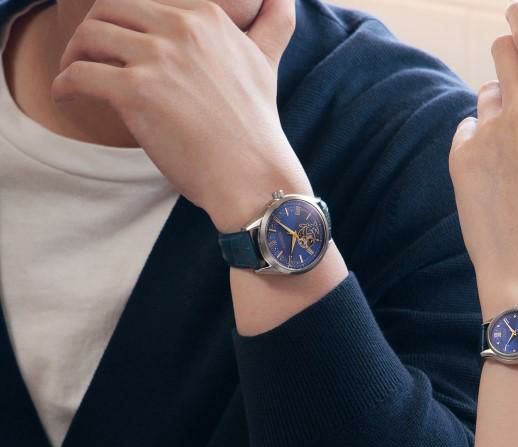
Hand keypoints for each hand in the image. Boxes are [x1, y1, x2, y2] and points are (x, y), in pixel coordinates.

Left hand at [51, 0, 309, 230]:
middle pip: (110, 10)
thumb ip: (272, 24)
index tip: (118, 45)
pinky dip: (64, 85)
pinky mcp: (136, 93)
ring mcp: (158, 60)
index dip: (124, 21)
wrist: (254, 177)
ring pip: (89, 37)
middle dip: (91, 31)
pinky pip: (80, 76)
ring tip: (72, 75)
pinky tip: (65, 97)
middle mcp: (181, 29)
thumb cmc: (256, 130)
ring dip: (72, 56)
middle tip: (86, 56)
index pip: (144, 1)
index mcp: (206, 18)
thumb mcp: (266, 63)